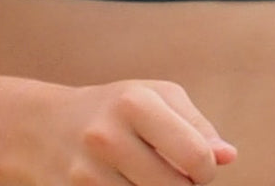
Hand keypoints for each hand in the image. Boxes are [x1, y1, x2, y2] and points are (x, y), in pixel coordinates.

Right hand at [43, 79, 236, 185]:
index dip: (206, 169)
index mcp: (134, 103)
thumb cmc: (115, 109)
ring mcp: (88, 176)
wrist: (46, 129)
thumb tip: (228, 157)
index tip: (196, 164)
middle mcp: (107, 138)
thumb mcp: (156, 98)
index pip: (196, 157)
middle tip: (174, 175)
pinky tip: (128, 185)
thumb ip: (197, 126)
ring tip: (149, 178)